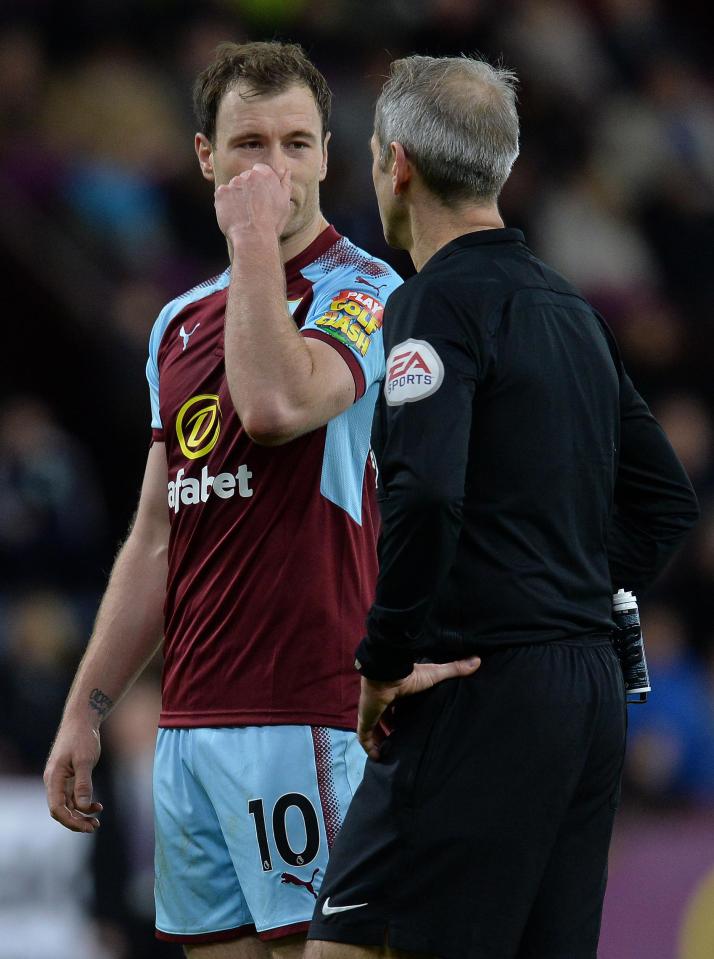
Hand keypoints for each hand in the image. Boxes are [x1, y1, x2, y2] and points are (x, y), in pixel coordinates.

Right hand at [44, 722, 102, 832]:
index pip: (57, 808)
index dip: (70, 821)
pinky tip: (97, 806)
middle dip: (76, 821)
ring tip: (97, 820)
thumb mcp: (85, 760)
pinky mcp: (69, 776)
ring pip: (68, 804)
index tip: (87, 826)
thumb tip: (82, 807)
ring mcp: (61, 779)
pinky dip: (83, 803)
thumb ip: (83, 784)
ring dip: (81, 814)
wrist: (82, 719)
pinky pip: (73, 796)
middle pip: (61, 809)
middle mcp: (54, 781)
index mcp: (54, 778)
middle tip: (94, 827)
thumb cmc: (82, 737)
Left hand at [214, 164, 291, 242]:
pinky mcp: (221, 192)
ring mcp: (234, 183)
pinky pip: (222, 195)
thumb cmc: (272, 223)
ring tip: (242, 213)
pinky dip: (225, 203)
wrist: (253, 238)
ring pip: (233, 187)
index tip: (259, 197)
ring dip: (235, 196)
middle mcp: (249, 175)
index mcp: (266, 175)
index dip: (259, 184)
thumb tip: (287, 172)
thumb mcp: (284, 204)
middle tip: (251, 208)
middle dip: (246, 189)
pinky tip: (233, 215)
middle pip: (245, 178)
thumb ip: (285, 185)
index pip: (259, 170)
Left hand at [358, 657, 480, 759]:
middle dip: (390, 730)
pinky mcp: (366, 719)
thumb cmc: (409, 675)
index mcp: (396, 691)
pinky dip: (370, 748)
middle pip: (384, 718)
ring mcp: (372, 711)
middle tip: (400, 743)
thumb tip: (477, 660)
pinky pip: (365, 738)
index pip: (395, 705)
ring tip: (391, 753)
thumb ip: (454, 669)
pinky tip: (378, 758)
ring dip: (380, 740)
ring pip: (373, 729)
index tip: (407, 726)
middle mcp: (382, 702)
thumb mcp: (435, 674)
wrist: (388, 673)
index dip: (399, 715)